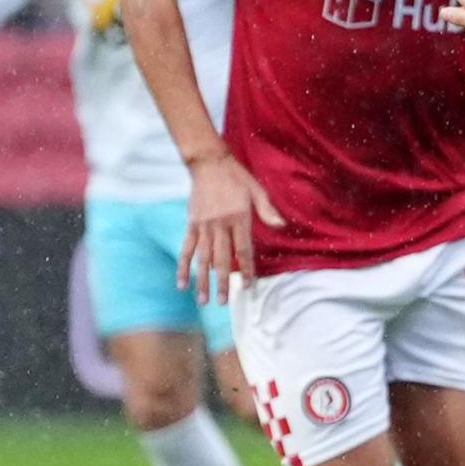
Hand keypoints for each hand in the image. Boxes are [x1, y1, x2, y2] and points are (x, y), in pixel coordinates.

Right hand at [178, 153, 283, 304]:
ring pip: (202, 258)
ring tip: (204, 301)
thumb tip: (282, 226)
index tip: (248, 286)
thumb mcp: (257, 191)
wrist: (209, 163)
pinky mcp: (191, 224)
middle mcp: (220, 225)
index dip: (247, 270)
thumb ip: (268, 210)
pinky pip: (186, 248)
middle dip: (223, 283)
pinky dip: (183, 267)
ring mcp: (203, 226)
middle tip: (224, 302)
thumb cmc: (237, 178)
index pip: (244, 250)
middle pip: (222, 259)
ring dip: (203, 281)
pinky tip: (181, 284)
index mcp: (239, 218)